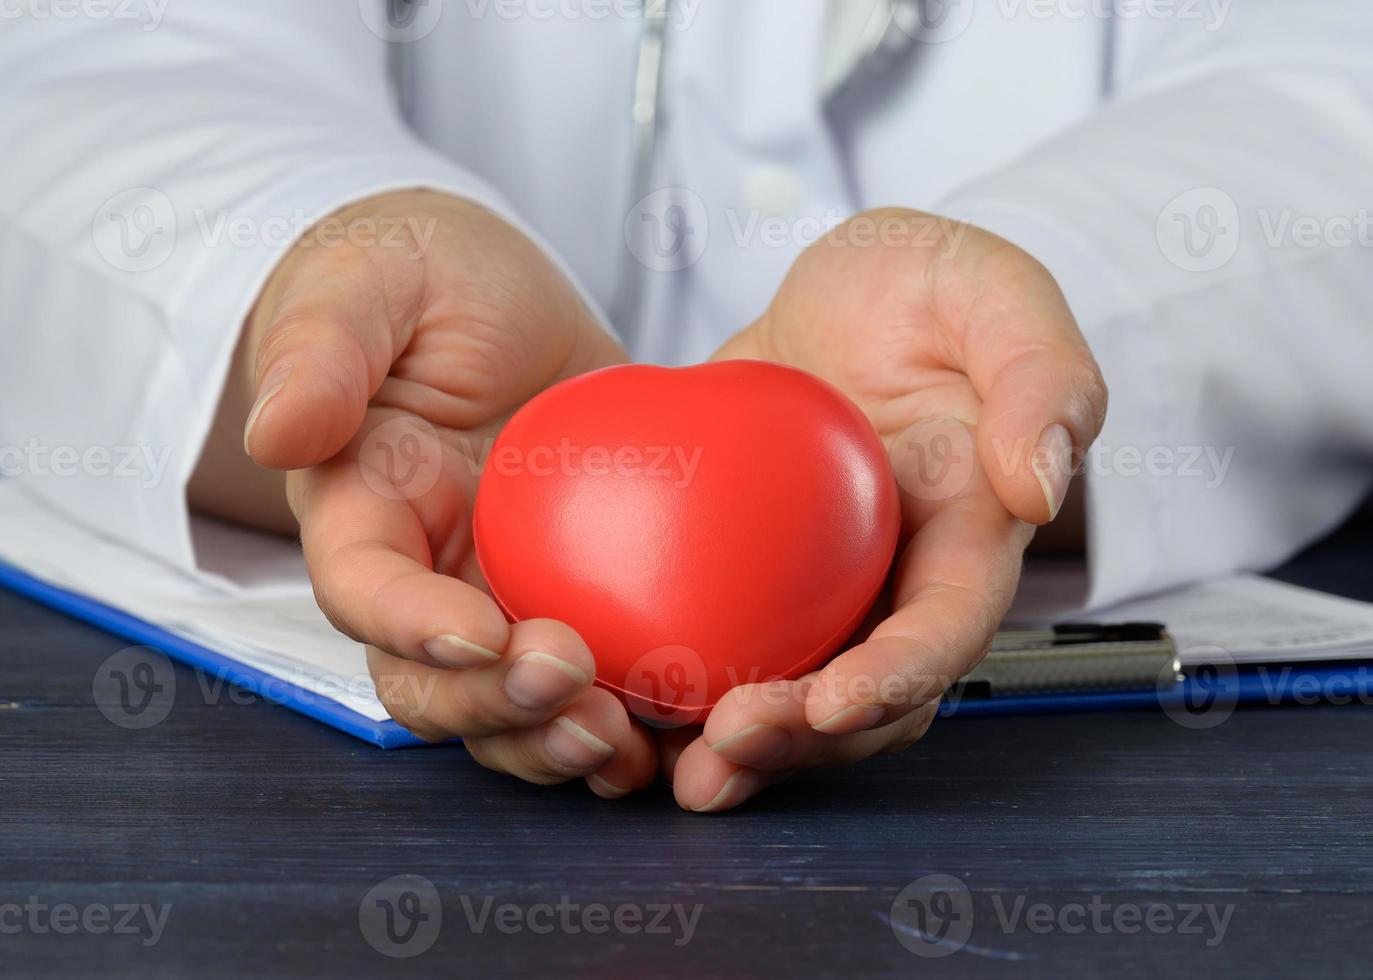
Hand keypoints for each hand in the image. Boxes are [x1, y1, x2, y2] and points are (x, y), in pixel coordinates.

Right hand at [223, 190, 656, 795]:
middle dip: (494, 704)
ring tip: (626, 737)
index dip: (412, 628)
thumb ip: (319, 348)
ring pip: (509, 706)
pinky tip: (678, 725)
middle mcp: (424, 573)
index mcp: (360, 510)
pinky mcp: (583, 592)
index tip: (480, 634)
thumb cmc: (416, 277)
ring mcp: (502, 593)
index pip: (363, 591)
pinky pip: (596, 679)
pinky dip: (630, 718)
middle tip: (571, 682)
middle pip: (433, 683)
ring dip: (557, 736)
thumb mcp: (364, 283)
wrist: (496, 295)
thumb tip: (277, 430)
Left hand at [668, 209, 1107, 811]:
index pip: (946, 629)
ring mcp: (819, 582)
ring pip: (789, 688)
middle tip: (724, 748)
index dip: (897, 678)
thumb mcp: (998, 295)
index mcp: (970, 534)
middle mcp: (896, 578)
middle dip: (802, 739)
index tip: (835, 705)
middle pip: (864, 694)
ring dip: (738, 740)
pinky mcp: (746, 568)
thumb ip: (1042, 379)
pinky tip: (621, 694)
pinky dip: (677, 675)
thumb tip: (1037, 488)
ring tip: (671, 765)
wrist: (851, 286)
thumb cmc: (934, 284)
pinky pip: (715, 636)